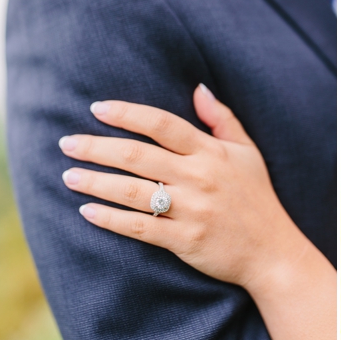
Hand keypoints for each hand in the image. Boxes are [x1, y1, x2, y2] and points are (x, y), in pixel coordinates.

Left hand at [60, 84, 336, 339]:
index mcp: (212, 153)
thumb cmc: (257, 198)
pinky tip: (88, 211)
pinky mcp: (185, 240)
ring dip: (95, 182)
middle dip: (97, 147)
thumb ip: (223, 119)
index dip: (127, 113)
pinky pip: (139, 227)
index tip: (97, 109)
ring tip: (68, 176)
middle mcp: (200, 177)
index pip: (162, 124)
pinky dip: (110, 219)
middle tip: (67, 143)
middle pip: (137, 156)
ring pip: (132, 191)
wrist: (272, 251)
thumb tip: (198, 88)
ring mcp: (192, 210)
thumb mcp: (247, 152)